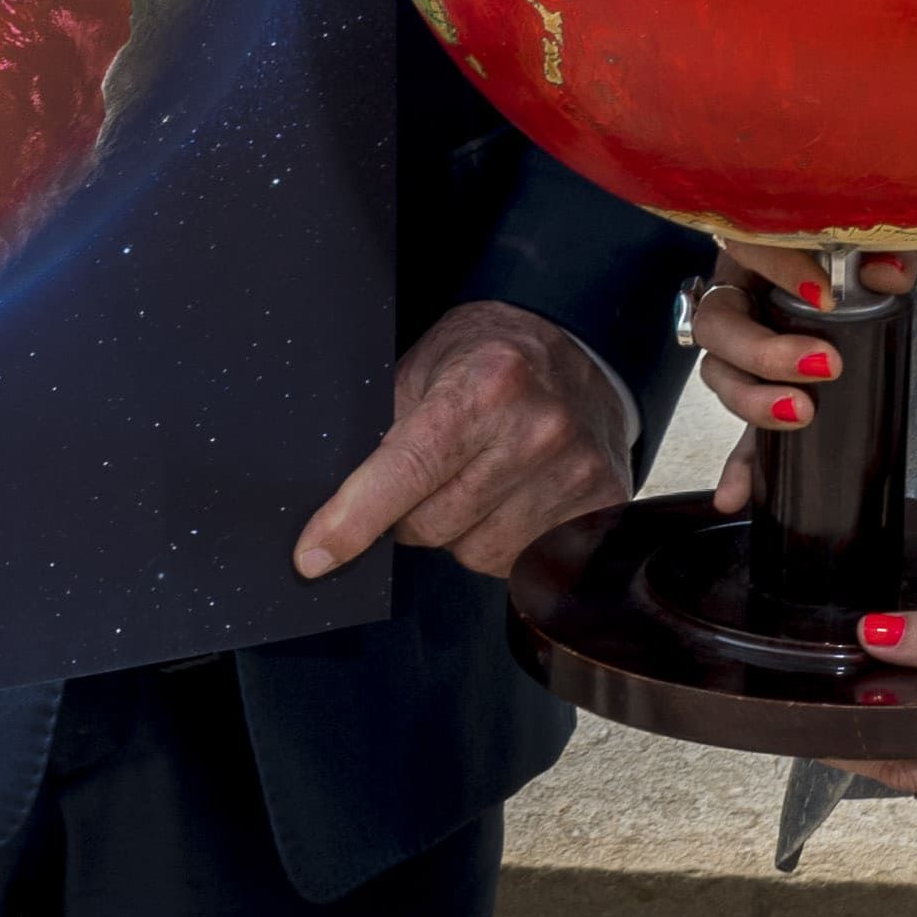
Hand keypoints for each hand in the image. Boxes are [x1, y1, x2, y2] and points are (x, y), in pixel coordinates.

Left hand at [292, 299, 636, 580]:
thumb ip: (384, 426)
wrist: (583, 352)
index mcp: (486, 384)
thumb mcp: (425, 365)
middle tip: (427, 478)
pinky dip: (503, 542)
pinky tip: (514, 499)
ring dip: (461, 532)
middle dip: (410, 515)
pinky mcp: (602, 508)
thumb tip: (333, 502)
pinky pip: (520, 564)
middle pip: (433, 525)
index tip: (314, 556)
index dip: (354, 520)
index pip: (406, 470)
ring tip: (480, 480)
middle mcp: (539, 430)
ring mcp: (577, 473)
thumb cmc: (491, 358)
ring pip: (475, 554)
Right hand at [679, 237, 913, 521]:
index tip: (825, 291)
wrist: (849, 287)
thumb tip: (889, 274)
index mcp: (754, 252)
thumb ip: (881, 256)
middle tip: (823, 366)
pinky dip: (739, 466)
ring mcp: (736, 352)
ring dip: (752, 402)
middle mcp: (734, 299)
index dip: (777, 269)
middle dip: (764, 352)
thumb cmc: (848, 261)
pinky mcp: (755, 396)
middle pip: (719, 325)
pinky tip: (736, 496)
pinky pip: (738, 432)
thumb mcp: (866, 252)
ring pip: (720, 375)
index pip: (748, 247)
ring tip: (798, 414)